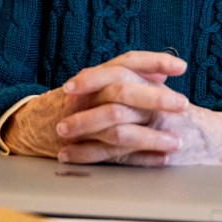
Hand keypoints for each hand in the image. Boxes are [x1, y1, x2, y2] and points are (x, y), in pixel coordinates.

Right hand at [1, 50, 184, 159]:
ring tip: (176, 142)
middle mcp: (92, 93)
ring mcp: (85, 119)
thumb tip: (163, 72)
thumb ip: (132, 77)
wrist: (40, 124)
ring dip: (151, 136)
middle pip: (123, 90)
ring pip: (119, 127)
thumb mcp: (104, 83)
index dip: (154, 60)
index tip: (181, 66)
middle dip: (155, 98)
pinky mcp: (85, 145)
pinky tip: (161, 160)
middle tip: (182, 104)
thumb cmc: (80, 102)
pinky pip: (113, 154)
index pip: (129, 60)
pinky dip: (139, 158)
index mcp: (101, 76)